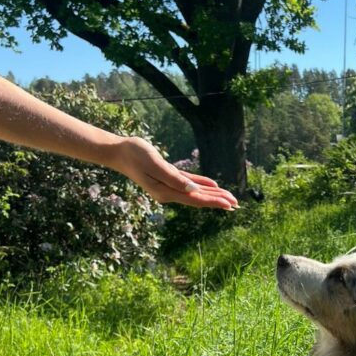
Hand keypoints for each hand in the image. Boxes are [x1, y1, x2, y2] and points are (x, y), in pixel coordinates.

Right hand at [110, 136, 238, 209]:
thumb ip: (174, 179)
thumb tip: (193, 191)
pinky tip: (213, 186)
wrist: (118, 151)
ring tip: (229, 198)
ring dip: (212, 194)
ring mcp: (168, 186)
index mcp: (166, 192)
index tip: (230, 204)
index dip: (214, 201)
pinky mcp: (168, 177)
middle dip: (218, 201)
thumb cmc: (135, 155)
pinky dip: (201, 184)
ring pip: (195, 192)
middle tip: (237, 204)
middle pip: (198, 199)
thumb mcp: (155, 164)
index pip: (195, 199)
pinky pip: (189, 183)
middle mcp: (168, 192)